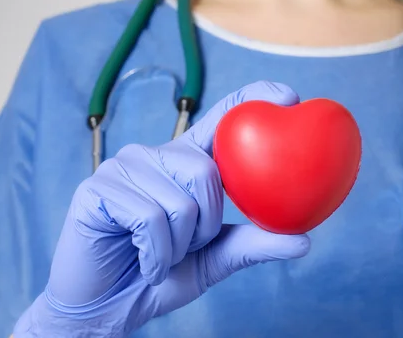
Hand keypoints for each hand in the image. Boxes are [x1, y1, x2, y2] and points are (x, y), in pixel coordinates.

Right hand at [13, 81, 310, 337]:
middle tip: (186, 246)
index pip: (223, 117)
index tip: (290, 96)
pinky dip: (156, 254)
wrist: (109, 307)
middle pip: (206, 171)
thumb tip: (304, 241)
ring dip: (179, 245)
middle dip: (206, 226)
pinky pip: (148, 218)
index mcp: (188, 162)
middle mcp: (157, 154)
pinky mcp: (98, 186)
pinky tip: (145, 261)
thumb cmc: (162, 274)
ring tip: (160, 254)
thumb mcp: (215, 259)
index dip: (254, 98)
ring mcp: (125, 166)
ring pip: (180, 201)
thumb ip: (253, 244)